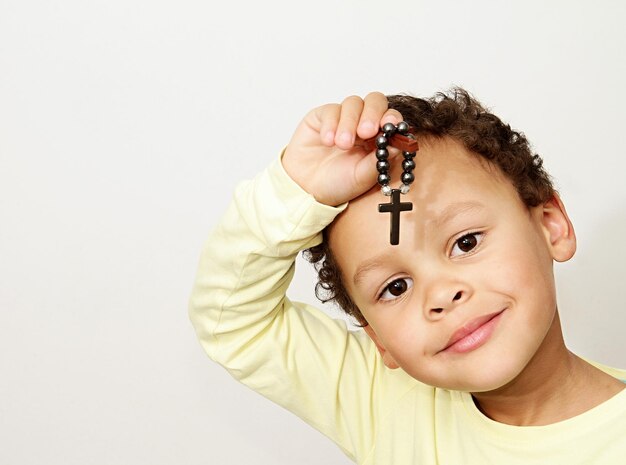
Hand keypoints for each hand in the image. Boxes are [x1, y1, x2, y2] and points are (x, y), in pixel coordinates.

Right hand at [282, 92, 402, 205]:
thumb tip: (400, 144)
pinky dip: (331, 124)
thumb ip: (380, 161)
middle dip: (372, 114)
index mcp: (378, 138)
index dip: (391, 118)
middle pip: (375, 101)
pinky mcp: (322, 116)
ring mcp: (343, 118)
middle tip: (366, 132)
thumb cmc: (337, 184)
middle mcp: (363, 124)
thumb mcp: (362, 177)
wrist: (307, 189)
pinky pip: (331, 109)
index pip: (390, 117)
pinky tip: (327, 141)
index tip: (389, 126)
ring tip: (342, 145)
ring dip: (349, 123)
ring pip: (353, 103)